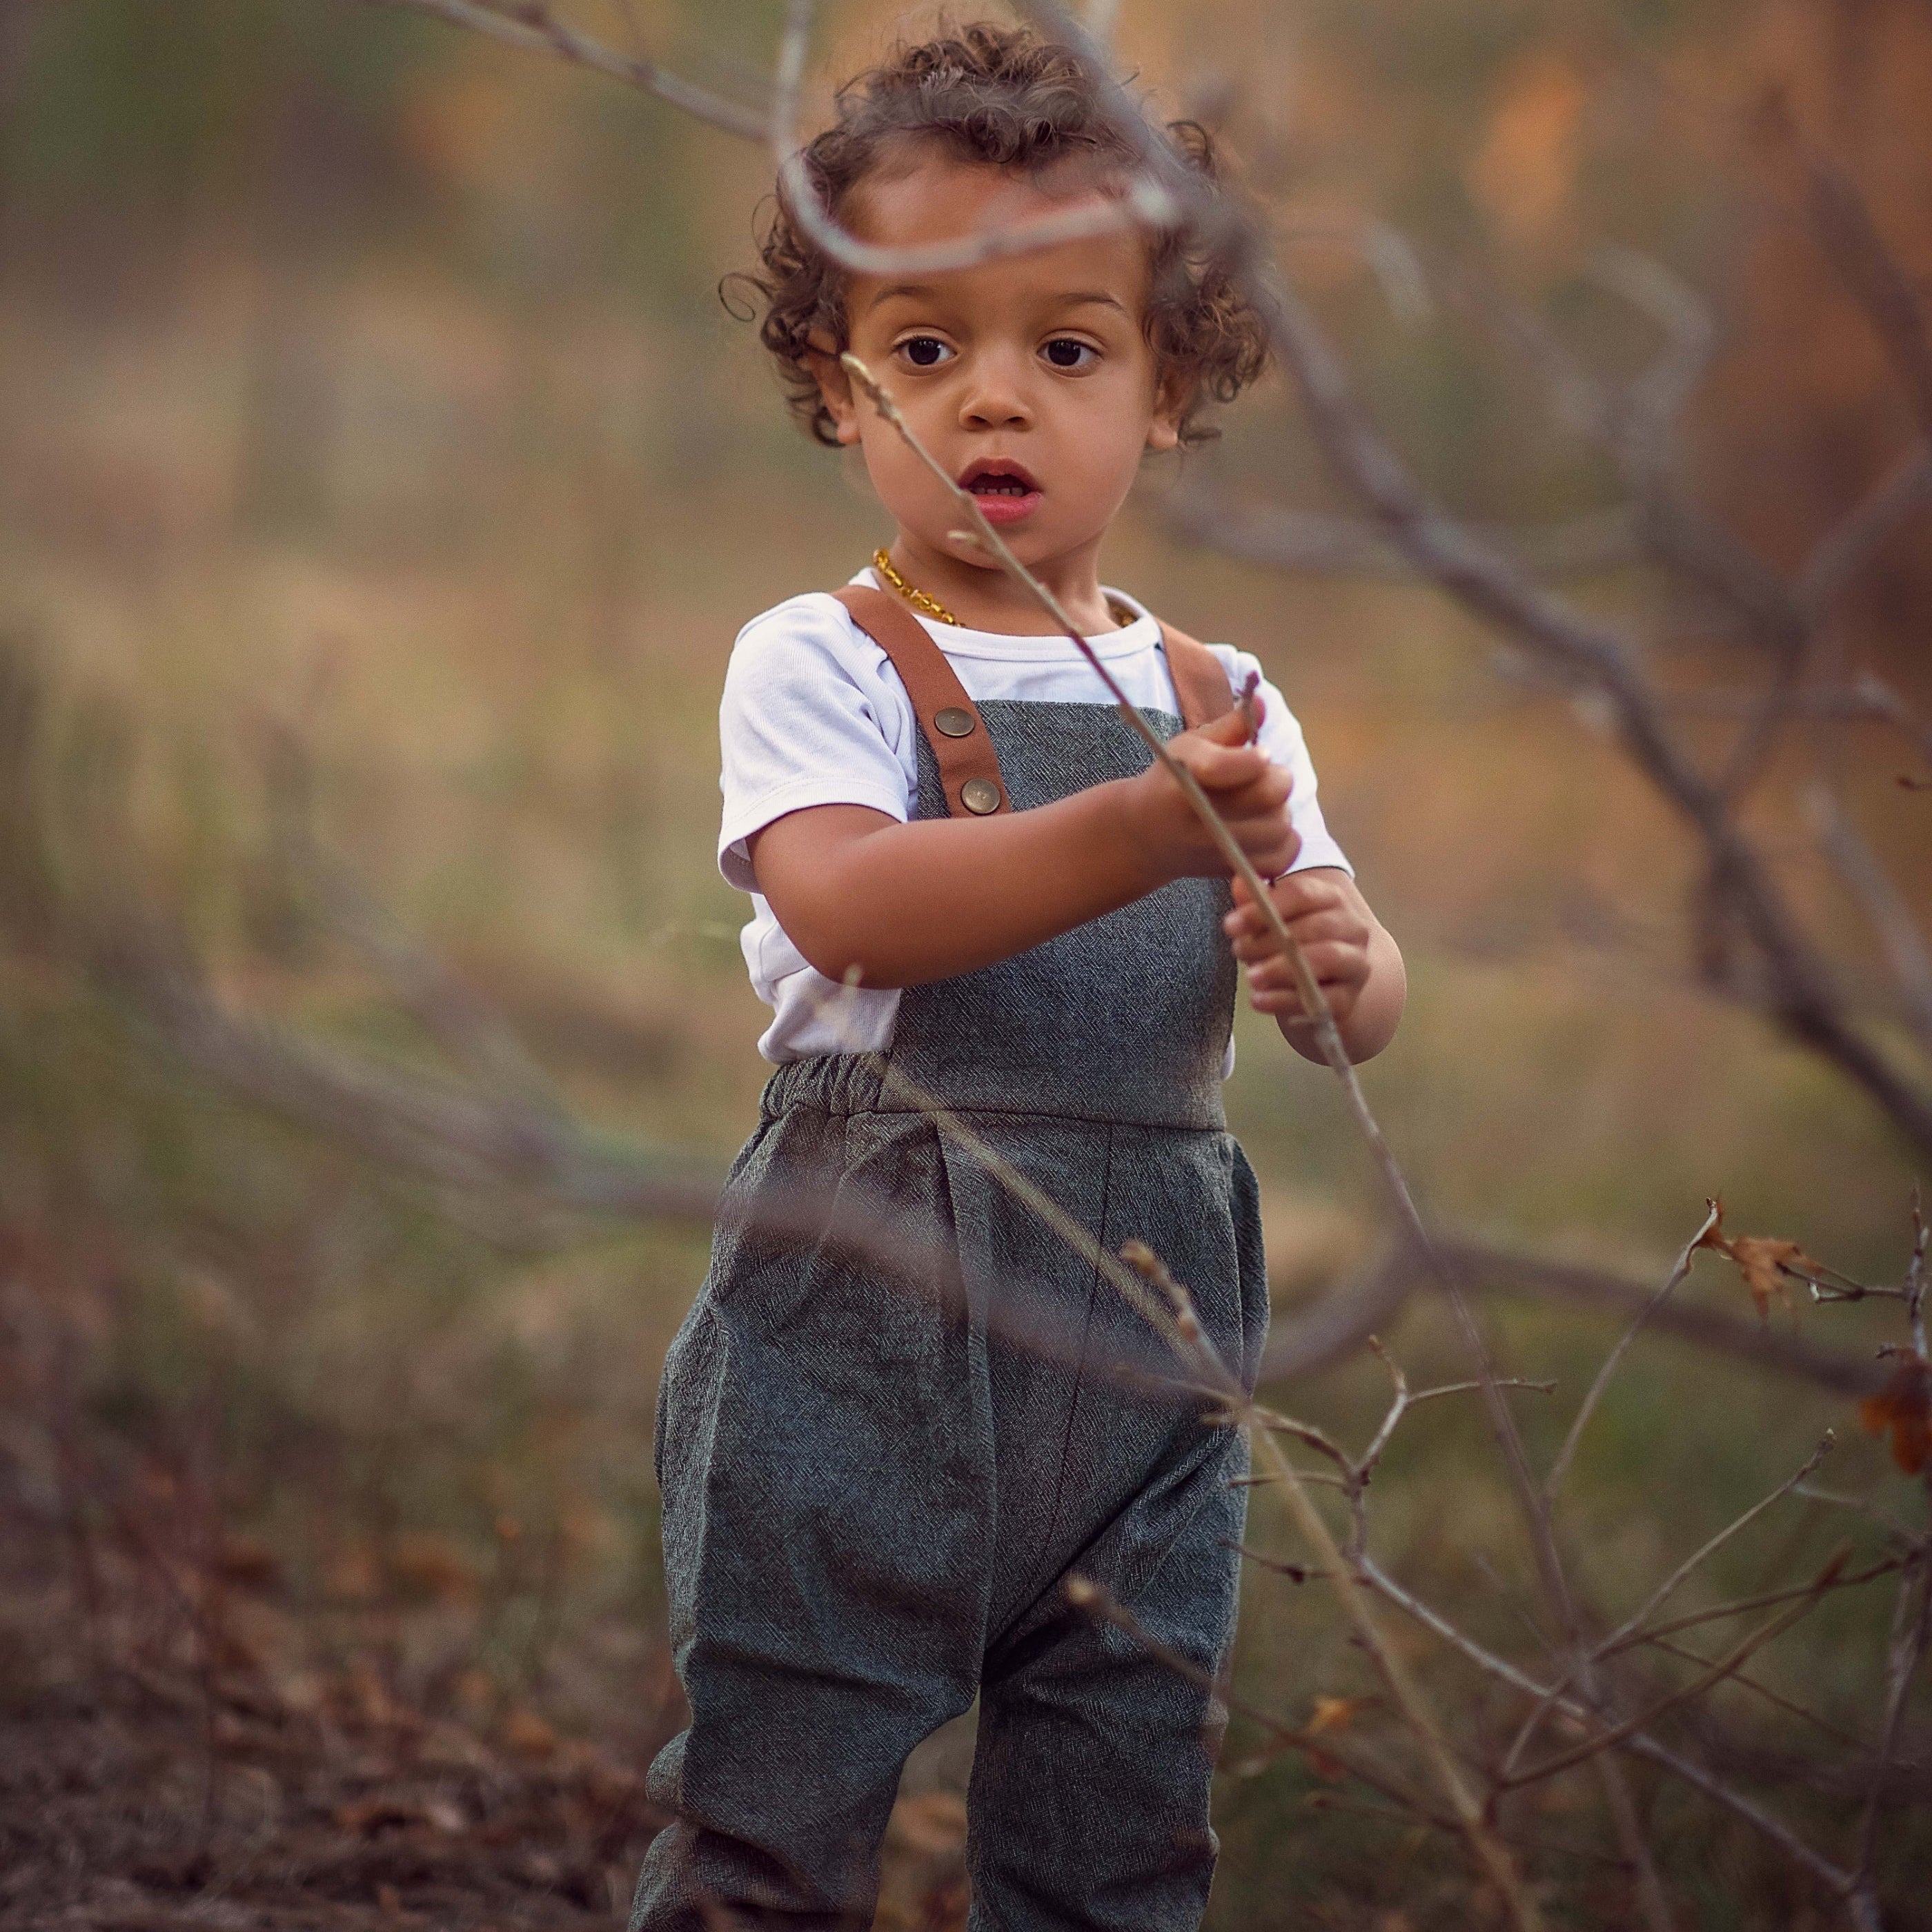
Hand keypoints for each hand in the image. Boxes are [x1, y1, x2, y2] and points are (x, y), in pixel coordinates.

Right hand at [1125, 704, 1299, 882]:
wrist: (1144, 836)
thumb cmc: (1172, 780)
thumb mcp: (1190, 745)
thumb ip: (1230, 724)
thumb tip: (1261, 701)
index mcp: (1183, 780)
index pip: (1236, 766)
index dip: (1256, 757)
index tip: (1258, 754)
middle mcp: (1197, 819)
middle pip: (1272, 794)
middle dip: (1276, 779)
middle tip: (1261, 778)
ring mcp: (1214, 851)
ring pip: (1282, 825)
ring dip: (1279, 810)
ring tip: (1259, 804)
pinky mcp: (1229, 872)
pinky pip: (1282, 857)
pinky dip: (1285, 842)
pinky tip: (1264, 828)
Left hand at [1224, 868, 1375, 1028]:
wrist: (1316, 984)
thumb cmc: (1290, 944)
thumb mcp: (1268, 920)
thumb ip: (1255, 902)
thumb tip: (1240, 883)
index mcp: (1331, 898)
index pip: (1302, 893)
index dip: (1264, 908)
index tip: (1231, 924)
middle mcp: (1351, 927)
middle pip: (1316, 926)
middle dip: (1271, 939)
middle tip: (1238, 949)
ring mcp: (1355, 963)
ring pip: (1326, 958)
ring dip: (1283, 968)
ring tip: (1251, 976)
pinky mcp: (1349, 997)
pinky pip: (1323, 999)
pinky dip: (1286, 1000)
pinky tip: (1259, 999)